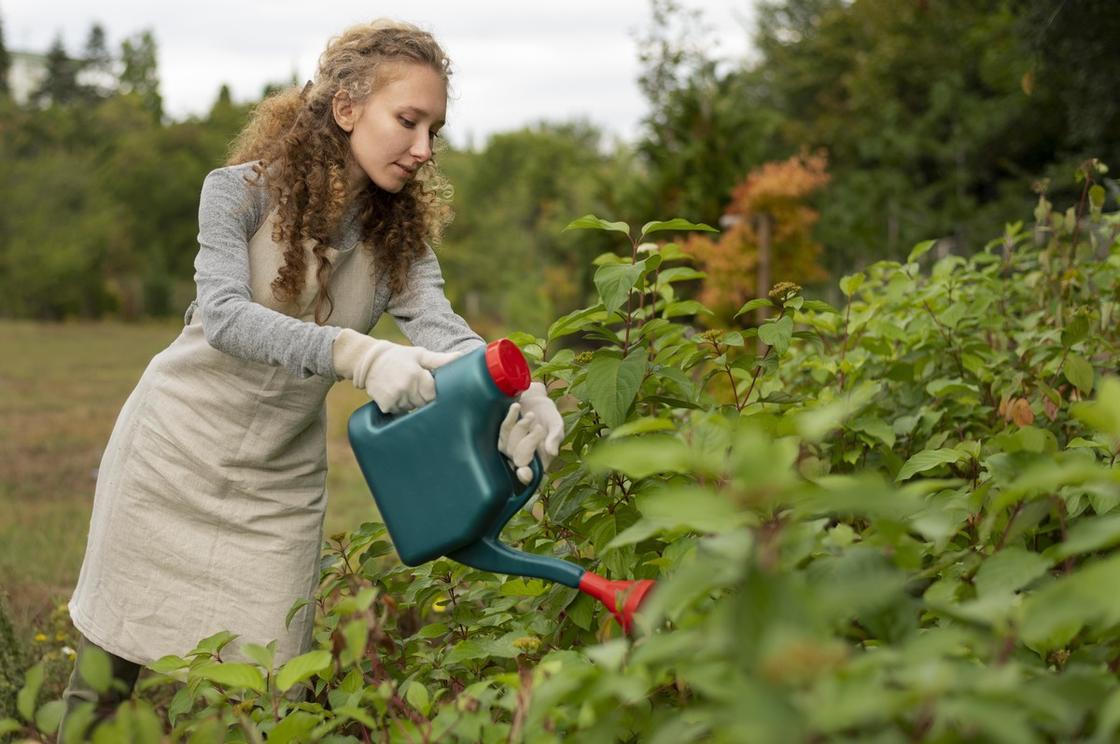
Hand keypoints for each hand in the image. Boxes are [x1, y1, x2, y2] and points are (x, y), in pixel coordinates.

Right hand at [333, 329, 461, 413]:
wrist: (368, 362)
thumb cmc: (399, 357)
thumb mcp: (420, 354)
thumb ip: (440, 360)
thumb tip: (461, 357)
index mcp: (417, 375)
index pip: (434, 394)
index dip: (433, 391)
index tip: (429, 385)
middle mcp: (406, 388)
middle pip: (424, 403)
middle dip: (423, 397)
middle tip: (415, 385)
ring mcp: (395, 398)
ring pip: (412, 409)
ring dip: (411, 402)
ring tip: (404, 387)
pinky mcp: (386, 405)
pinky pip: (400, 412)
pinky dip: (399, 406)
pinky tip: (395, 394)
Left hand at [498, 382, 563, 484]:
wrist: (536, 400)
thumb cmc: (549, 416)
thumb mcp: (557, 425)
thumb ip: (555, 438)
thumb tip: (553, 453)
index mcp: (539, 461)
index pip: (530, 475)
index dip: (525, 476)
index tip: (523, 471)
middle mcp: (522, 458)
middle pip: (518, 458)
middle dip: (530, 441)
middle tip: (539, 427)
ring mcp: (510, 447)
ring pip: (508, 445)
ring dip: (521, 427)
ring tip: (531, 415)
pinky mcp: (502, 436)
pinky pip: (502, 430)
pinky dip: (510, 418)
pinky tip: (516, 407)